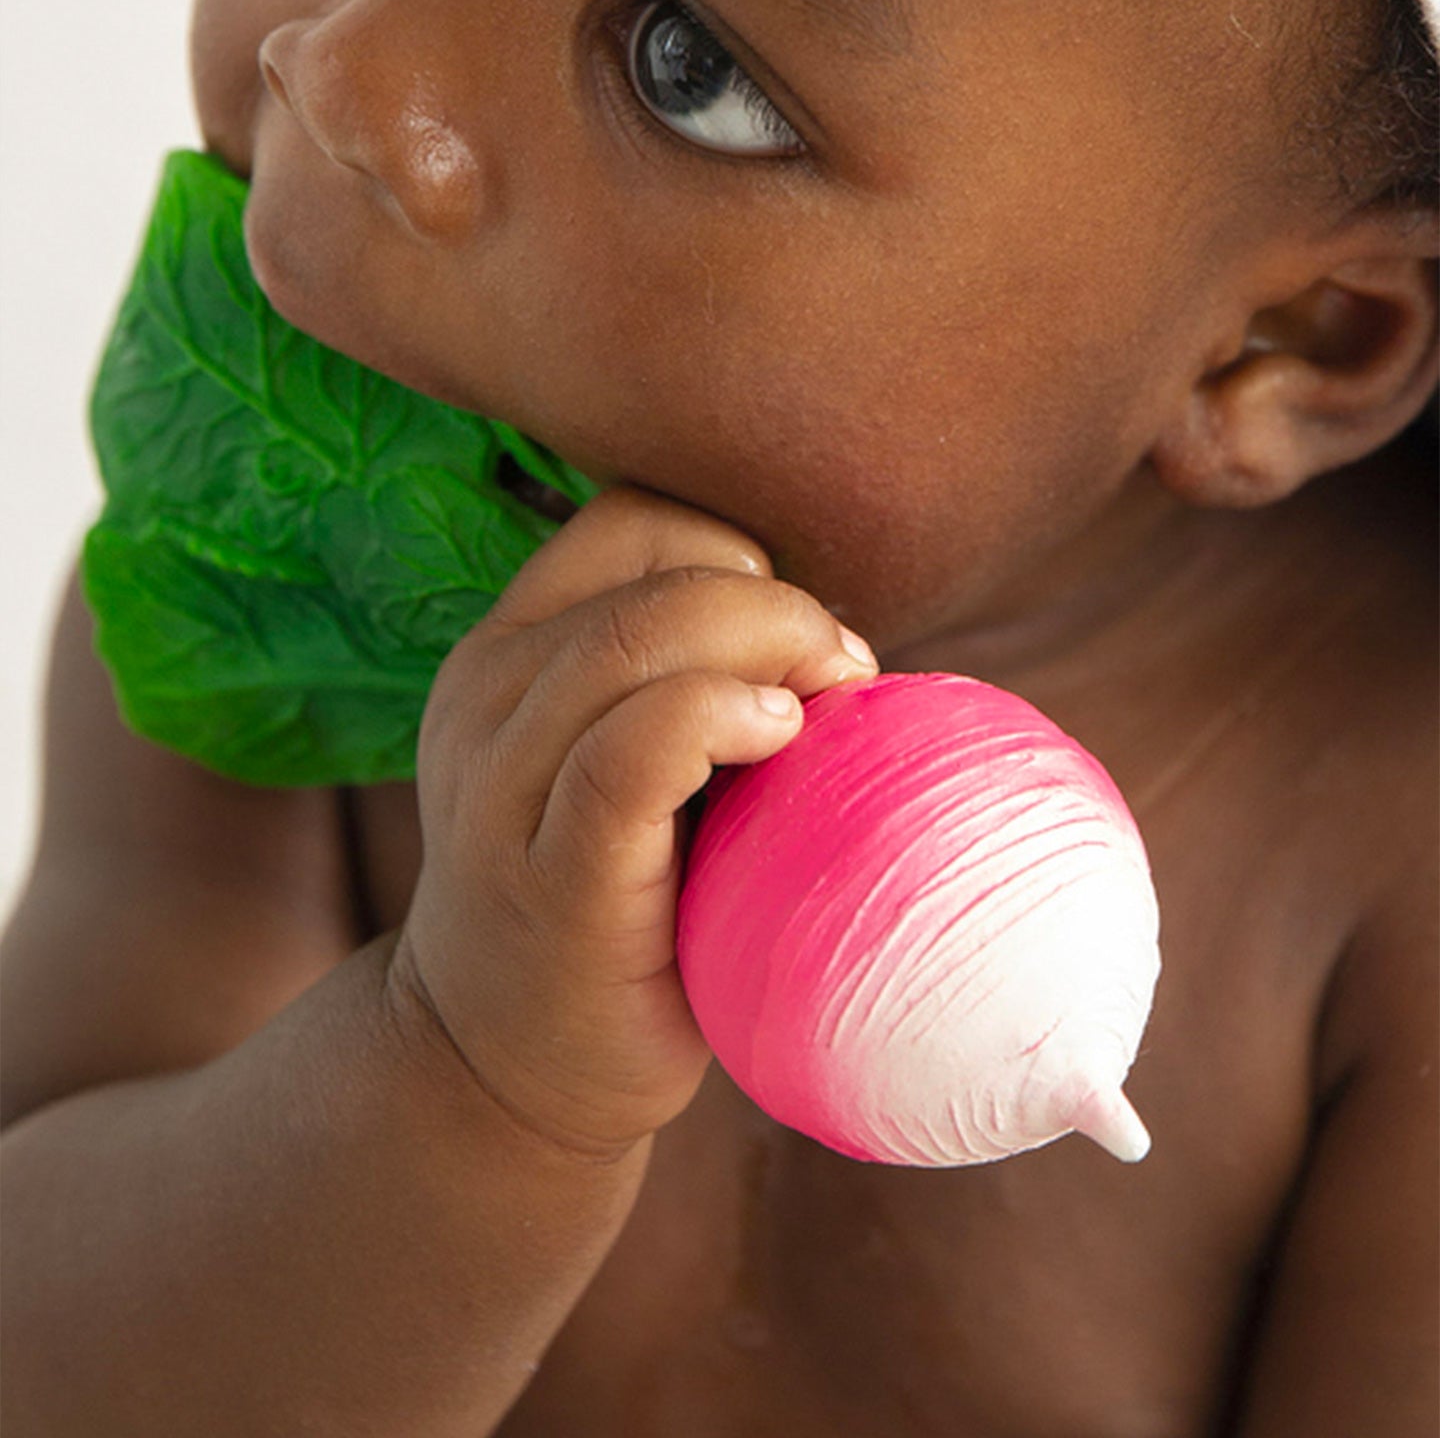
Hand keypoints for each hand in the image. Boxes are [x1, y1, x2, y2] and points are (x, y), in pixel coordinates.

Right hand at [389, 487, 878, 1157]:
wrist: (499, 1065)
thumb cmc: (606, 904)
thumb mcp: (615, 766)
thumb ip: (682, 684)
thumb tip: (838, 643)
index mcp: (509, 652)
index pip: (634, 522)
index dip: (739, 555)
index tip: (797, 642)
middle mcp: (486, 697)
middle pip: (656, 579)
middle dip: (780, 607)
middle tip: (846, 678)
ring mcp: (502, 785)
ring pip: (638, 643)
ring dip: (769, 649)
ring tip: (820, 717)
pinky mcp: (551, 875)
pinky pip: (630, 752)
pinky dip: (716, 717)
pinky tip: (776, 739)